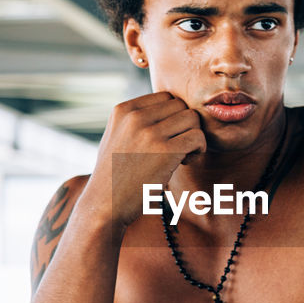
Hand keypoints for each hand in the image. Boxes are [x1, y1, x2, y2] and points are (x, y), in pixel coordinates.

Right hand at [89, 92, 205, 227]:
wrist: (105, 205)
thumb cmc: (114, 176)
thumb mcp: (117, 137)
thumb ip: (137, 120)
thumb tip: (170, 107)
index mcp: (123, 110)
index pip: (166, 97)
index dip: (172, 117)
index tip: (165, 138)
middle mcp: (135, 117)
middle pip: (181, 106)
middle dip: (184, 126)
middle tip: (175, 148)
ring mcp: (150, 133)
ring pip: (193, 119)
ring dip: (193, 137)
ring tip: (179, 156)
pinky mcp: (165, 151)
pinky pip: (198, 137)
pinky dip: (198, 150)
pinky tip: (184, 163)